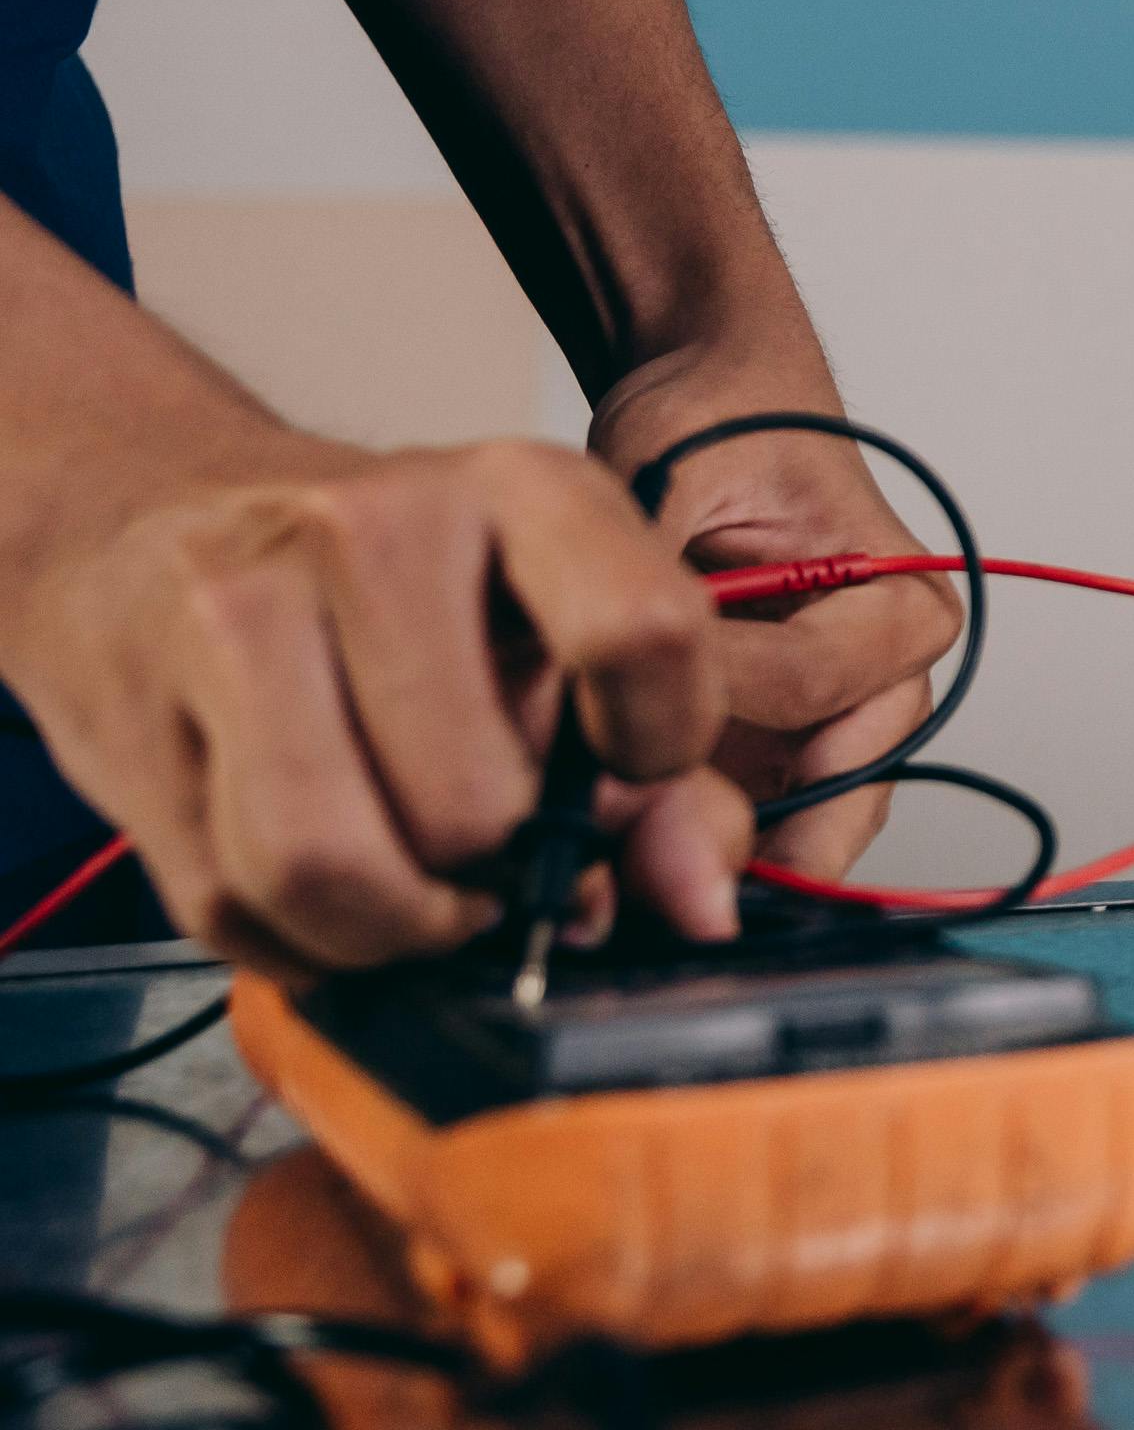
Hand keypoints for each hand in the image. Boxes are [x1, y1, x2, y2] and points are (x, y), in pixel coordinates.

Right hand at [0, 441, 752, 974]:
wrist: (150, 506)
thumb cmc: (395, 585)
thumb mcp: (556, 624)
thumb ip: (664, 768)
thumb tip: (705, 904)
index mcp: (524, 490)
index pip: (642, 632)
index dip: (656, 750)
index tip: (624, 780)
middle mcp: (375, 528)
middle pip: (474, 806)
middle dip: (496, 878)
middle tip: (491, 857)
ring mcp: (236, 614)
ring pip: (335, 869)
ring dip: (391, 929)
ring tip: (414, 892)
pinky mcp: (130, 715)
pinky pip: (234, 907)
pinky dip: (297, 939)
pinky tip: (319, 886)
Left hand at [590, 355, 961, 878]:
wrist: (719, 401)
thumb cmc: (719, 422)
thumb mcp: (674, 472)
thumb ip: (650, 569)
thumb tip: (601, 664)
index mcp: (902, 598)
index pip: (807, 683)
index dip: (699, 698)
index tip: (594, 702)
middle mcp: (892, 668)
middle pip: (830, 785)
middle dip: (728, 824)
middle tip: (624, 861)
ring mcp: (845, 717)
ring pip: (805, 826)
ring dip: (719, 849)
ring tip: (621, 875)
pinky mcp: (793, 744)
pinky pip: (766, 823)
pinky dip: (704, 840)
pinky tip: (628, 855)